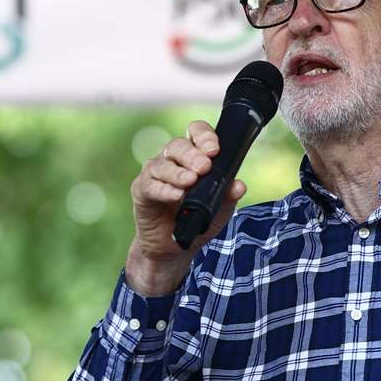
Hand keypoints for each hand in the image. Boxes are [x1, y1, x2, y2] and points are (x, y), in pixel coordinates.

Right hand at [126, 119, 246, 295]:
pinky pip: (150, 185)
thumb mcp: (219, 210)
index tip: (215, 150)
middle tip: (204, 167)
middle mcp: (171, 159)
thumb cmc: (197, 220)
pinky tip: (176, 196)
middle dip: (193, 155)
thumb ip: (228, 196)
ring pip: (162, 164)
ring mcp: (154, 173)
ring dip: (178, 172)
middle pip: (178, 145)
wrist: (174, 247)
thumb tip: (239, 185)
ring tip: (190, 182)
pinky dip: (164, 190)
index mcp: (192, 155)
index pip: (195, 132)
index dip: (204, 136)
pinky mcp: (141, 190)